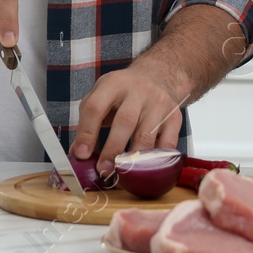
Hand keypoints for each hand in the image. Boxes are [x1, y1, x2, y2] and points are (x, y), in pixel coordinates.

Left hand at [73, 58, 184, 177]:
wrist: (159, 77)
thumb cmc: (124, 93)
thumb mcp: (101, 96)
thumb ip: (88, 123)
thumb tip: (77, 155)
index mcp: (113, 84)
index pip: (96, 107)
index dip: (87, 132)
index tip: (81, 155)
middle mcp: (138, 91)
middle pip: (124, 121)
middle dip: (112, 149)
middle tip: (103, 171)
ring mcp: (159, 104)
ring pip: (147, 135)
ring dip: (133, 159)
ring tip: (122, 175)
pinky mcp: (175, 117)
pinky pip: (167, 144)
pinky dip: (157, 161)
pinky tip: (146, 170)